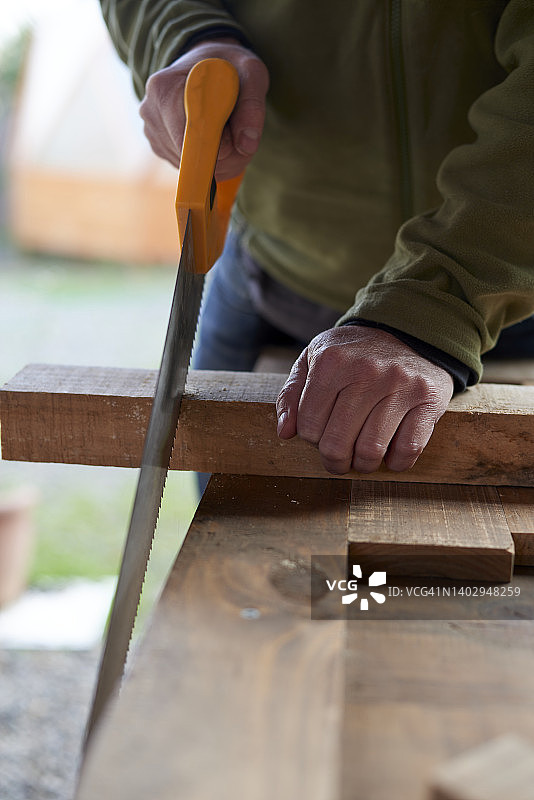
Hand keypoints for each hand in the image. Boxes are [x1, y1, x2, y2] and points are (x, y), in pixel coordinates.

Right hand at [139, 40, 268, 179]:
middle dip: (223, 155)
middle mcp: (151, 111)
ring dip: (219, 161)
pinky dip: (209, 162)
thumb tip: (247, 145)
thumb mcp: (251, 73)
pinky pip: (188, 167)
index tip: (236, 142)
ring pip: (191, 167)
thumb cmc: (229, 67)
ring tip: (228, 131)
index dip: (219, 147)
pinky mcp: (159, 146)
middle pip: (191, 156)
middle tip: (240, 133)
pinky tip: (215, 138)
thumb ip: (252, 107)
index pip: (190, 136)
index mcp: (165, 88)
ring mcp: (152, 131)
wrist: (208, 64)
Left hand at [276, 326, 453, 474]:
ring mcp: (400, 385)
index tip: (321, 434)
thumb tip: (285, 433)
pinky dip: (397, 462)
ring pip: (371, 451)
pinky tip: (390, 453)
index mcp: (331, 362)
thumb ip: (292, 394)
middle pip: (337, 444)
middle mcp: (366, 371)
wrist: (408, 332)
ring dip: (364, 464)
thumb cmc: (354, 354)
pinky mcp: (428, 398)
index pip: (308, 426)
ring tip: (363, 457)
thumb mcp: (314, 359)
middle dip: (334, 460)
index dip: (311, 439)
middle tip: (339, 458)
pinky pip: (408, 449)